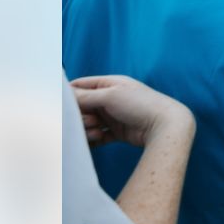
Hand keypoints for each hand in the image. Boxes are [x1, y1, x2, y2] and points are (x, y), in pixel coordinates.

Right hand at [71, 74, 193, 147]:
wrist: (166, 127)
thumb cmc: (141, 105)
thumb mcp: (110, 96)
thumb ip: (85, 96)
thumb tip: (64, 93)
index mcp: (111, 84)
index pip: (81, 85)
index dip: (68, 94)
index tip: (58, 104)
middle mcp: (111, 99)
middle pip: (82, 107)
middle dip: (80, 115)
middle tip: (90, 121)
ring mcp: (114, 116)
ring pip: (89, 123)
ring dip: (88, 128)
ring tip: (98, 132)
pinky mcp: (118, 132)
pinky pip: (98, 136)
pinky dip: (94, 139)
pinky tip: (97, 139)